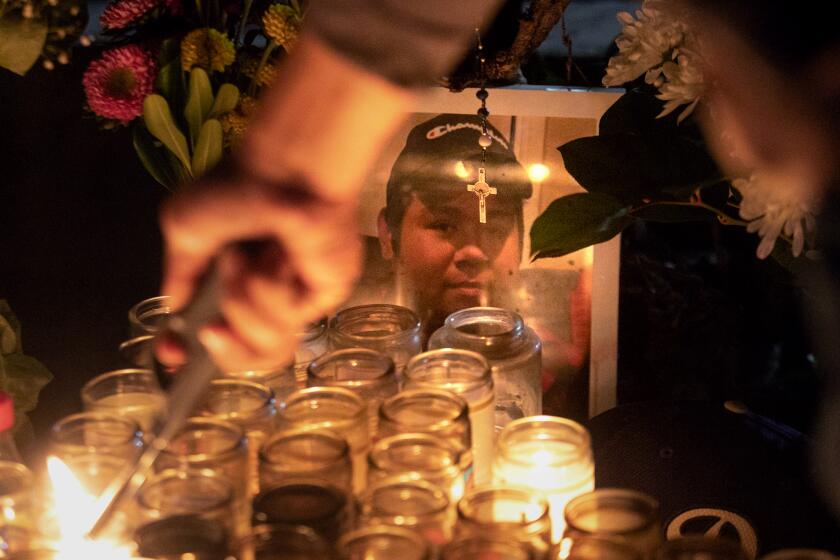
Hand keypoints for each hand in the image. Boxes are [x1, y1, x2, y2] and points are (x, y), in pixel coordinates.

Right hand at [156, 162, 361, 372]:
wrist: (283, 169)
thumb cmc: (237, 187)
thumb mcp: (186, 228)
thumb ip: (180, 273)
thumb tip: (173, 309)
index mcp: (233, 280)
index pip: (217, 336)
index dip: (194, 355)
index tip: (174, 357)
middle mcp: (265, 295)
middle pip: (248, 359)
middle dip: (226, 346)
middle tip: (214, 326)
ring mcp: (296, 297)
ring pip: (268, 347)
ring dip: (242, 306)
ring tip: (243, 263)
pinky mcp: (322, 294)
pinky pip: (287, 321)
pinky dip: (270, 290)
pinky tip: (275, 257)